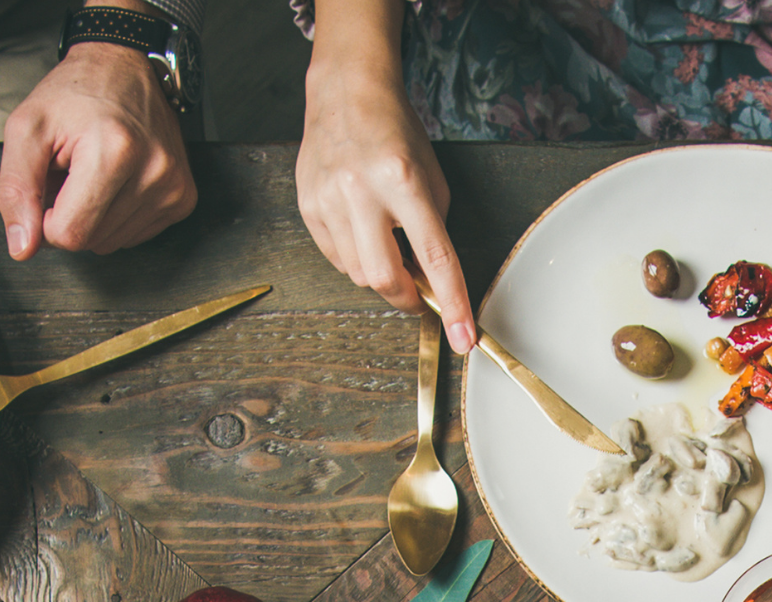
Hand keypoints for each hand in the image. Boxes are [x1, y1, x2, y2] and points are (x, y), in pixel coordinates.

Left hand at [0, 43, 194, 258]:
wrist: (123, 70)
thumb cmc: (76, 94)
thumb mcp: (27, 129)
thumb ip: (16, 189)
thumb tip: (22, 246)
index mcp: (113, 151)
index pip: (71, 234)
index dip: (47, 220)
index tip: (48, 189)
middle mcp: (152, 172)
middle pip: (94, 242)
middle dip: (72, 215)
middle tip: (72, 174)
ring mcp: (173, 189)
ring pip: (114, 244)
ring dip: (95, 217)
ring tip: (94, 175)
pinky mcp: (183, 199)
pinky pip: (136, 236)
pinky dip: (118, 217)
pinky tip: (117, 184)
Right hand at [296, 42, 474, 350]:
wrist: (347, 92)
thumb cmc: (396, 134)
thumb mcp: (431, 179)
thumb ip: (433, 233)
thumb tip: (431, 284)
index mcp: (402, 181)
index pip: (434, 258)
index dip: (452, 305)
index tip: (463, 339)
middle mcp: (361, 190)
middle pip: (385, 278)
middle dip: (406, 297)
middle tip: (417, 290)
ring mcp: (328, 197)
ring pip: (359, 274)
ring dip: (381, 272)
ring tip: (386, 240)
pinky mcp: (307, 203)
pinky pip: (336, 257)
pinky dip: (355, 258)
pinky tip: (362, 230)